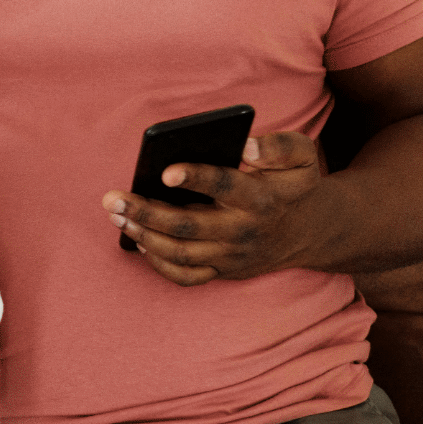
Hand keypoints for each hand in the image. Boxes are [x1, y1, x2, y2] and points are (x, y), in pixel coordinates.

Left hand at [101, 132, 328, 285]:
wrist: (309, 230)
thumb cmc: (293, 184)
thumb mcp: (303, 157)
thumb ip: (280, 146)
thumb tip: (247, 146)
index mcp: (261, 198)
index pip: (226, 187)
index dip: (196, 178)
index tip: (166, 172)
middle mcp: (244, 231)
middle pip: (188, 226)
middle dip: (146, 212)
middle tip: (113, 198)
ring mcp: (231, 256)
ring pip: (180, 253)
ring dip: (143, 235)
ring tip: (116, 216)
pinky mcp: (223, 271)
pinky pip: (186, 277)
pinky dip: (158, 263)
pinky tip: (137, 241)